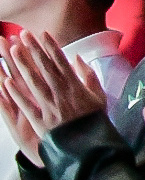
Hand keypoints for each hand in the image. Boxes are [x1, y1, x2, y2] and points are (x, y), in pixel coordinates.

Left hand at [0, 32, 107, 153]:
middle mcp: (62, 93)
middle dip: (33, 49)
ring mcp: (50, 106)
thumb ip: (88, 75)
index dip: (50, 46)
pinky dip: (17, 94)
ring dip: (23, 66)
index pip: (60, 61)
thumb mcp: (99, 95)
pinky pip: (27, 105)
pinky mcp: (41, 121)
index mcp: (76, 86)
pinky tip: (6, 83)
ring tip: (12, 50)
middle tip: (23, 34)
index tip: (41, 33)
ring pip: (34, 82)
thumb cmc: (94, 120)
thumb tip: (76, 57)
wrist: (90, 146)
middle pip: (45, 67)